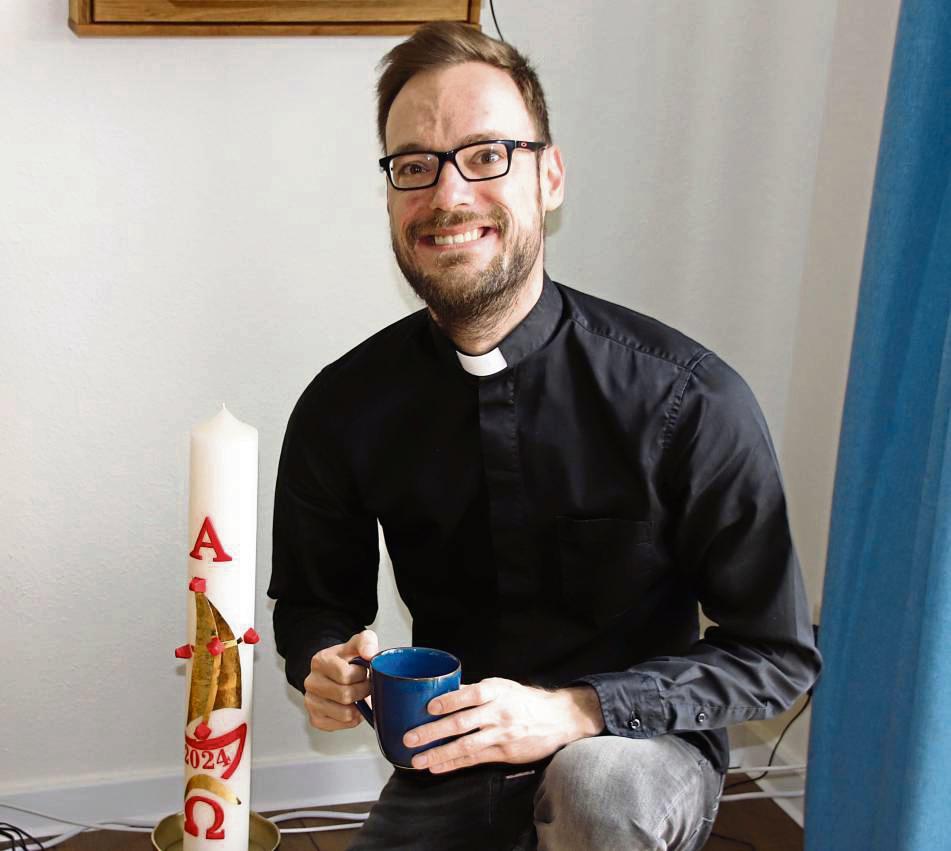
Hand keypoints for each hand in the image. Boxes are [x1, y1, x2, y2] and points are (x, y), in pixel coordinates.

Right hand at [303, 629, 378, 731]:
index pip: (345, 675)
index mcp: (320, 661)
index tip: (363, 671)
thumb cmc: (347, 660)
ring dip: (359, 706)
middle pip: (345, 695)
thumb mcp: (357, 644)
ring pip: (345, 713)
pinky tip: (351, 706)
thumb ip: (366, 641)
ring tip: (358, 695)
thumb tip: (369, 653)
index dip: (361, 675)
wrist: (334, 674)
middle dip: (362, 691)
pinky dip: (353, 718)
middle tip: (365, 685)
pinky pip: (342, 725)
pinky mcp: (315, 719)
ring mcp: (311, 702)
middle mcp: (311, 682)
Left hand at [402, 678, 603, 773]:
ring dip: (439, 753)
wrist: (558, 719)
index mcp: (497, 692)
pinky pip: (474, 760)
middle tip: (410, 737)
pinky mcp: (504, 753)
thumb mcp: (503, 687)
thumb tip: (446, 692)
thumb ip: (477, 691)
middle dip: (433, 731)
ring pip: (465, 746)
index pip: (470, 694)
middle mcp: (498, 713)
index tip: (428, 706)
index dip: (449, 700)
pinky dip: (454, 764)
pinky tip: (437, 767)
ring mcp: (501, 735)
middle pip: (461, 722)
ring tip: (418, 759)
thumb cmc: (525, 700)